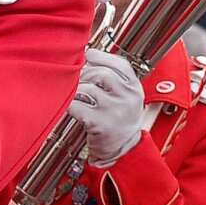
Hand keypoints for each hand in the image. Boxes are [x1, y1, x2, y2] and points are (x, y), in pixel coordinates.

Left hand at [67, 49, 143, 165]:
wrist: (123, 149)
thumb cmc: (120, 119)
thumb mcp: (127, 96)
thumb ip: (115, 78)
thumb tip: (90, 56)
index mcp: (135, 88)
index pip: (121, 64)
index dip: (102, 56)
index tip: (89, 55)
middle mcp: (128, 98)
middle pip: (102, 74)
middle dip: (86, 73)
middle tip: (79, 78)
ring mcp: (114, 111)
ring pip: (88, 88)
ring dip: (77, 89)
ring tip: (77, 94)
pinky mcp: (99, 124)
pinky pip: (77, 105)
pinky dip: (70, 104)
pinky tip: (72, 106)